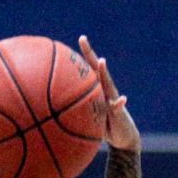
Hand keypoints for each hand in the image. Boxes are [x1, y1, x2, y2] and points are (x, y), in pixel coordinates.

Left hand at [78, 35, 138, 151]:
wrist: (124, 139)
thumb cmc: (103, 128)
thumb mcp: (88, 119)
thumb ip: (76, 113)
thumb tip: (53, 114)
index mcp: (97, 90)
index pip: (88, 70)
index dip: (82, 54)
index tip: (78, 39)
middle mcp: (106, 91)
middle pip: (96, 69)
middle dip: (89, 53)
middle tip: (81, 38)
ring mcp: (113, 100)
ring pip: (108, 84)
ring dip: (104, 73)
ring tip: (101, 62)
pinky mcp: (120, 113)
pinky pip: (118, 108)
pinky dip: (120, 103)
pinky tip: (122, 99)